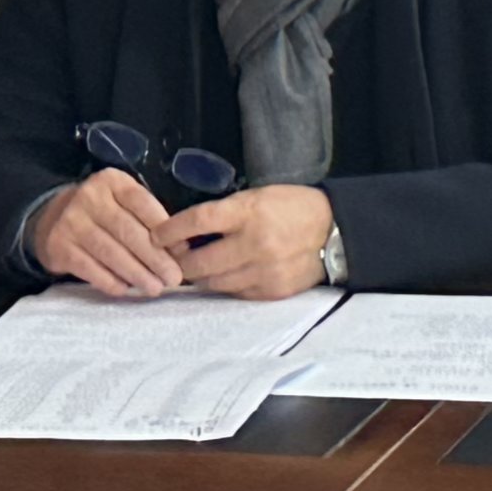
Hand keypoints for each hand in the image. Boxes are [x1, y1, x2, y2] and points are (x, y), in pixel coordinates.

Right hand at [30, 169, 184, 297]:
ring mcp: (71, 222)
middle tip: (173, 278)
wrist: (52, 219)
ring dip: (136, 274)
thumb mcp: (123, 203)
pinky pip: (91, 269)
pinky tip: (127, 290)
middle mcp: (89, 197)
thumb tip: (180, 250)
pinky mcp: (59, 247)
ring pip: (111, 252)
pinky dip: (111, 282)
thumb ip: (149, 220)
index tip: (182, 251)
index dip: (164, 228)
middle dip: (154, 258)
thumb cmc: (103, 213)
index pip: (142, 203)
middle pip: (128, 231)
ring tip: (155, 288)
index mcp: (112, 181)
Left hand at [155, 185, 332, 300]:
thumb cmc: (291, 207)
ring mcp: (263, 271)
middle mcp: (254, 243)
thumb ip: (225, 213)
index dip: (171, 230)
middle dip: (179, 262)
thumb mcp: (258, 197)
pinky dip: (224, 285)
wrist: (334, 230)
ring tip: (195, 268)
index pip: (198, 221)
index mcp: (249, 212)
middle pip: (198, 262)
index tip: (156, 236)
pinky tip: (224, 276)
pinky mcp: (271, 292)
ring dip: (200, 276)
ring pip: (213, 282)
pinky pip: (234, 294)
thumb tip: (188, 232)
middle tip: (172, 259)